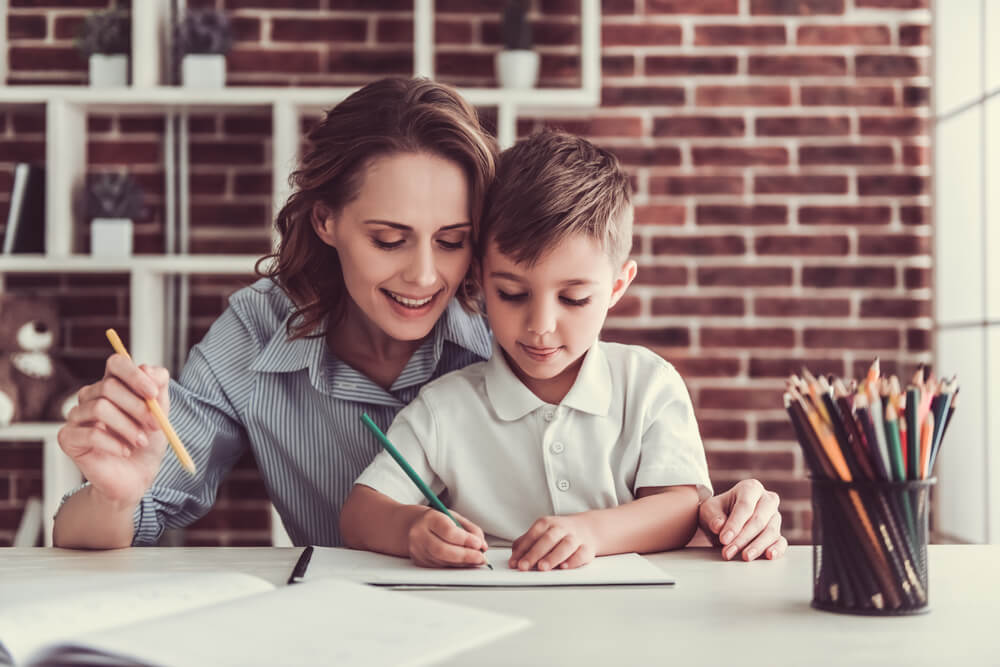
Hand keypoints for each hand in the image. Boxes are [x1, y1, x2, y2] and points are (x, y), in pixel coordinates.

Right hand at [57, 353, 169, 508]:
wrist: (135, 477)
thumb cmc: (146, 443)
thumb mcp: (160, 413)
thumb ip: (158, 388)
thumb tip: (148, 369)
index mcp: (113, 384)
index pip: (116, 363)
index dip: (134, 375)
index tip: (153, 394)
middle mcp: (91, 396)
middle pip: (109, 386)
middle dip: (138, 407)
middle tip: (156, 425)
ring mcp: (76, 416)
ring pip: (100, 408)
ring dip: (127, 427)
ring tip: (140, 442)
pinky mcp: (67, 438)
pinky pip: (90, 434)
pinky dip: (113, 443)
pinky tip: (125, 452)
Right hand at [407, 508, 488, 567]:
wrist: (408, 526)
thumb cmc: (434, 520)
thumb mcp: (452, 516)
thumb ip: (469, 529)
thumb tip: (482, 545)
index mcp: (429, 519)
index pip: (448, 531)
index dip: (466, 539)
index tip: (479, 543)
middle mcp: (420, 535)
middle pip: (443, 550)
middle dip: (466, 556)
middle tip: (481, 557)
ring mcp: (418, 550)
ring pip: (442, 561)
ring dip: (463, 563)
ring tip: (476, 560)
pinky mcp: (420, 562)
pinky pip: (440, 567)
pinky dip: (455, 566)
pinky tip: (464, 563)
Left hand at [509, 515, 595, 570]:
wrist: (586, 528)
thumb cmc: (558, 534)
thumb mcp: (540, 533)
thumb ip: (525, 544)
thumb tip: (513, 559)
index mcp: (546, 523)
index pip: (532, 536)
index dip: (522, 550)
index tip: (514, 563)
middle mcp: (561, 528)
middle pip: (548, 539)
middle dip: (535, 553)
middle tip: (524, 566)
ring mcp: (575, 537)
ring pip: (566, 545)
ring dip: (553, 557)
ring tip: (542, 567)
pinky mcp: (587, 548)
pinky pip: (581, 554)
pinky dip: (573, 561)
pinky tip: (564, 567)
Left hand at [699, 479, 786, 560]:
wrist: (723, 521)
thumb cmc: (717, 512)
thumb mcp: (709, 510)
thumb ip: (713, 517)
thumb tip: (719, 526)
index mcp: (751, 488)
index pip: (745, 506)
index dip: (735, 524)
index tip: (724, 539)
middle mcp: (767, 500)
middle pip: (758, 520)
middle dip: (743, 538)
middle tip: (728, 551)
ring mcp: (775, 517)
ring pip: (771, 532)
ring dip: (756, 546)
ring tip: (744, 557)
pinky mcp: (778, 533)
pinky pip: (781, 542)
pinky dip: (777, 549)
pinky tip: (769, 555)